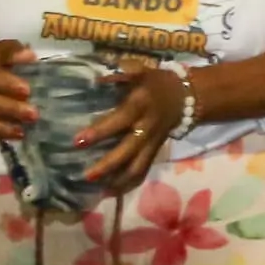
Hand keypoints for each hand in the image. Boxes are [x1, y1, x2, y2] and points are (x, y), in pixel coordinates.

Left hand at [77, 63, 190, 196]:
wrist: (187, 96)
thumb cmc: (157, 82)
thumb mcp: (141, 72)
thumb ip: (120, 75)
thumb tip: (96, 80)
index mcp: (141, 106)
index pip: (119, 121)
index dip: (100, 131)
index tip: (78, 141)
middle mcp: (147, 128)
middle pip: (128, 151)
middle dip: (108, 165)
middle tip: (87, 175)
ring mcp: (152, 143)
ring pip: (138, 167)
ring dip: (118, 181)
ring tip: (98, 191)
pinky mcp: (155, 152)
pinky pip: (143, 170)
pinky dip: (129, 183)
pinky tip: (112, 192)